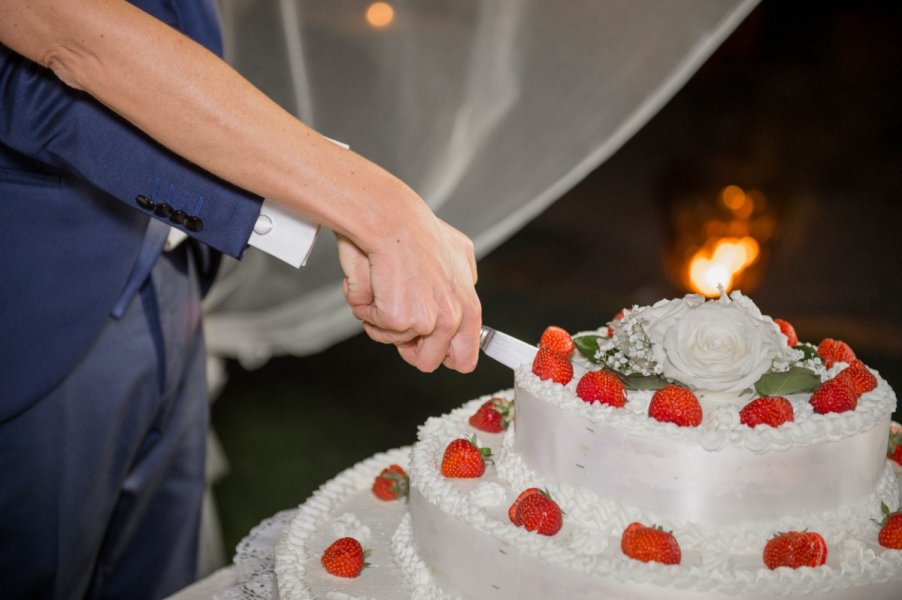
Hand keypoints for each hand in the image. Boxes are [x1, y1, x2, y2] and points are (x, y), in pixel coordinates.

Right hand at [336, 218, 480, 372]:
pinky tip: (374, 284)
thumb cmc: (417, 230)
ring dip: (383, 322)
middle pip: (428, 362)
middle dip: (407, 347)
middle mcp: (453, 318)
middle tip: (396, 319)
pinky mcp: (400, 320)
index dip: (441, 355)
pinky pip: (376, 328)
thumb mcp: (459, 250)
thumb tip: (466, 287)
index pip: (464, 358)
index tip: (425, 344)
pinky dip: (368, 310)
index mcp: (469, 308)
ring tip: (384, 289)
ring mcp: (427, 322)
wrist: (393, 220)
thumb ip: (465, 277)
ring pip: (396, 342)